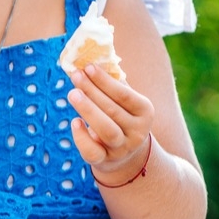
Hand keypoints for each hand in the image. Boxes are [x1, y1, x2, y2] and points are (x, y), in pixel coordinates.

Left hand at [66, 62, 155, 183]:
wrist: (126, 154)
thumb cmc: (120, 115)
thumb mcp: (123, 100)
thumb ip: (113, 81)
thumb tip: (94, 57)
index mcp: (145, 112)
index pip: (124, 95)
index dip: (105, 81)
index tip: (88, 67)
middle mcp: (137, 132)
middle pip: (113, 110)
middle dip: (92, 91)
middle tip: (75, 76)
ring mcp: (122, 149)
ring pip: (106, 130)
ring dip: (88, 110)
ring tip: (72, 93)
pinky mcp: (106, 161)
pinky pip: (93, 152)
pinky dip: (81, 138)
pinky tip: (74, 122)